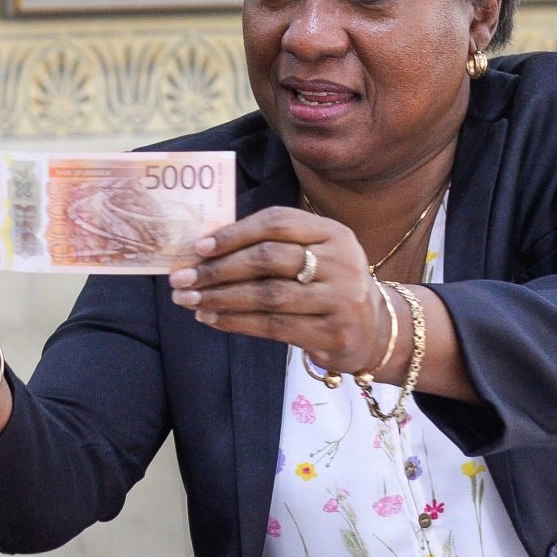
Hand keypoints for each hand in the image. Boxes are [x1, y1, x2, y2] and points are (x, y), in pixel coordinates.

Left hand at [167, 208, 393, 374]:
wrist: (374, 329)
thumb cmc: (327, 285)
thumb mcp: (314, 254)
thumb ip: (271, 246)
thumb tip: (203, 249)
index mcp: (333, 232)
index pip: (277, 223)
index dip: (234, 233)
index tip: (198, 248)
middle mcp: (342, 262)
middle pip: (268, 259)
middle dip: (217, 269)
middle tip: (181, 278)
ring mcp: (341, 299)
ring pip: (268, 295)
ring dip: (221, 298)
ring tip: (190, 301)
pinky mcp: (333, 334)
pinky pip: (273, 326)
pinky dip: (236, 322)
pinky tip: (212, 319)